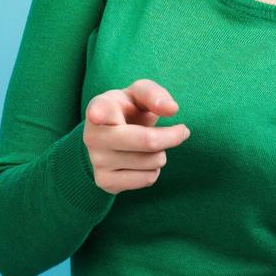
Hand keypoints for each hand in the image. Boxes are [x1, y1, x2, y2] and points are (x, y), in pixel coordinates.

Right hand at [84, 79, 191, 193]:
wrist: (109, 136)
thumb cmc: (128, 109)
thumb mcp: (139, 94)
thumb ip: (155, 94)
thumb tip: (171, 109)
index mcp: (100, 107)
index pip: (99, 111)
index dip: (98, 113)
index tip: (96, 114)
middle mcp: (93, 135)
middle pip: (148, 141)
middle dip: (172, 137)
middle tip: (182, 131)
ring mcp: (97, 161)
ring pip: (152, 162)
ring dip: (161, 154)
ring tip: (150, 146)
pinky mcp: (104, 182)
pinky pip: (147, 179)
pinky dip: (153, 170)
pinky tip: (142, 161)